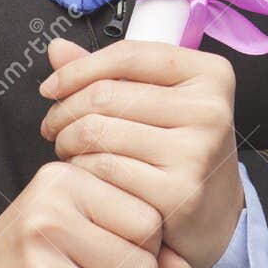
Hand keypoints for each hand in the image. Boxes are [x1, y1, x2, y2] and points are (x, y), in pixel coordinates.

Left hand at [40, 36, 243, 267]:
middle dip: (65, 110)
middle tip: (55, 126)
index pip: (127, 55)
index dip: (78, 69)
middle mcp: (209, 109)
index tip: (51, 87)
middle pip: (107, 94)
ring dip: (68, 141)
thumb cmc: (182, 151)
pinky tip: (83, 174)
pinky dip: (83, 169)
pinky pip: (106, 168)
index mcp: (209, 74)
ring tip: (68, 149)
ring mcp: (196, 152)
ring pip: (100, 131)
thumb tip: (58, 49)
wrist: (216, 217)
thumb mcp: (158, 102)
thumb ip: (110, 75)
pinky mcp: (179, 192)